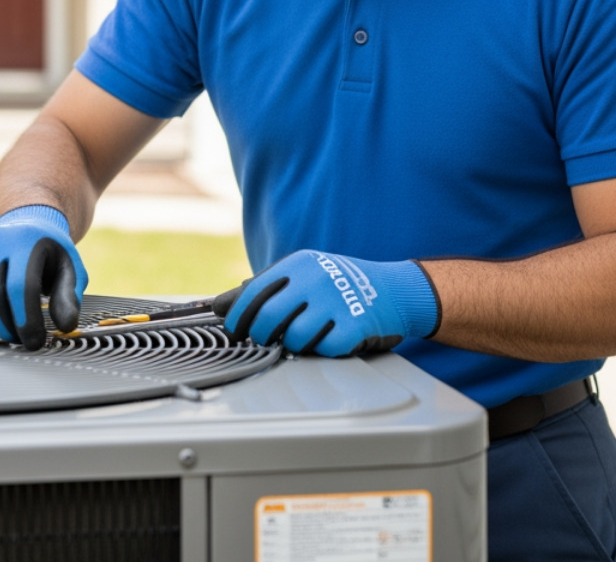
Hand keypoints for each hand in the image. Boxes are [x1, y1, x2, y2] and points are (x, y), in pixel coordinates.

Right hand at [0, 205, 87, 349]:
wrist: (24, 227)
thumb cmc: (48, 253)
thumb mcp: (69, 268)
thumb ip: (69, 296)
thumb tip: (65, 326)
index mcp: (25, 242)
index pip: (20, 286)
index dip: (26, 320)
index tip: (34, 341)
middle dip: (3, 327)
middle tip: (18, 338)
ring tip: (0, 330)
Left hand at [222, 250, 439, 356]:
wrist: (393, 289)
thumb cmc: (339, 284)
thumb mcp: (304, 274)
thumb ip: (265, 288)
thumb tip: (222, 306)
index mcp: (299, 264)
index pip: (254, 291)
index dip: (238, 315)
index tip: (234, 330)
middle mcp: (315, 280)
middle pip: (268, 319)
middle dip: (261, 336)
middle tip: (265, 339)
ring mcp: (336, 302)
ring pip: (294, 339)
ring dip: (295, 344)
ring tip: (306, 335)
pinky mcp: (354, 325)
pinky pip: (322, 349)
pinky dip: (323, 349)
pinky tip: (332, 337)